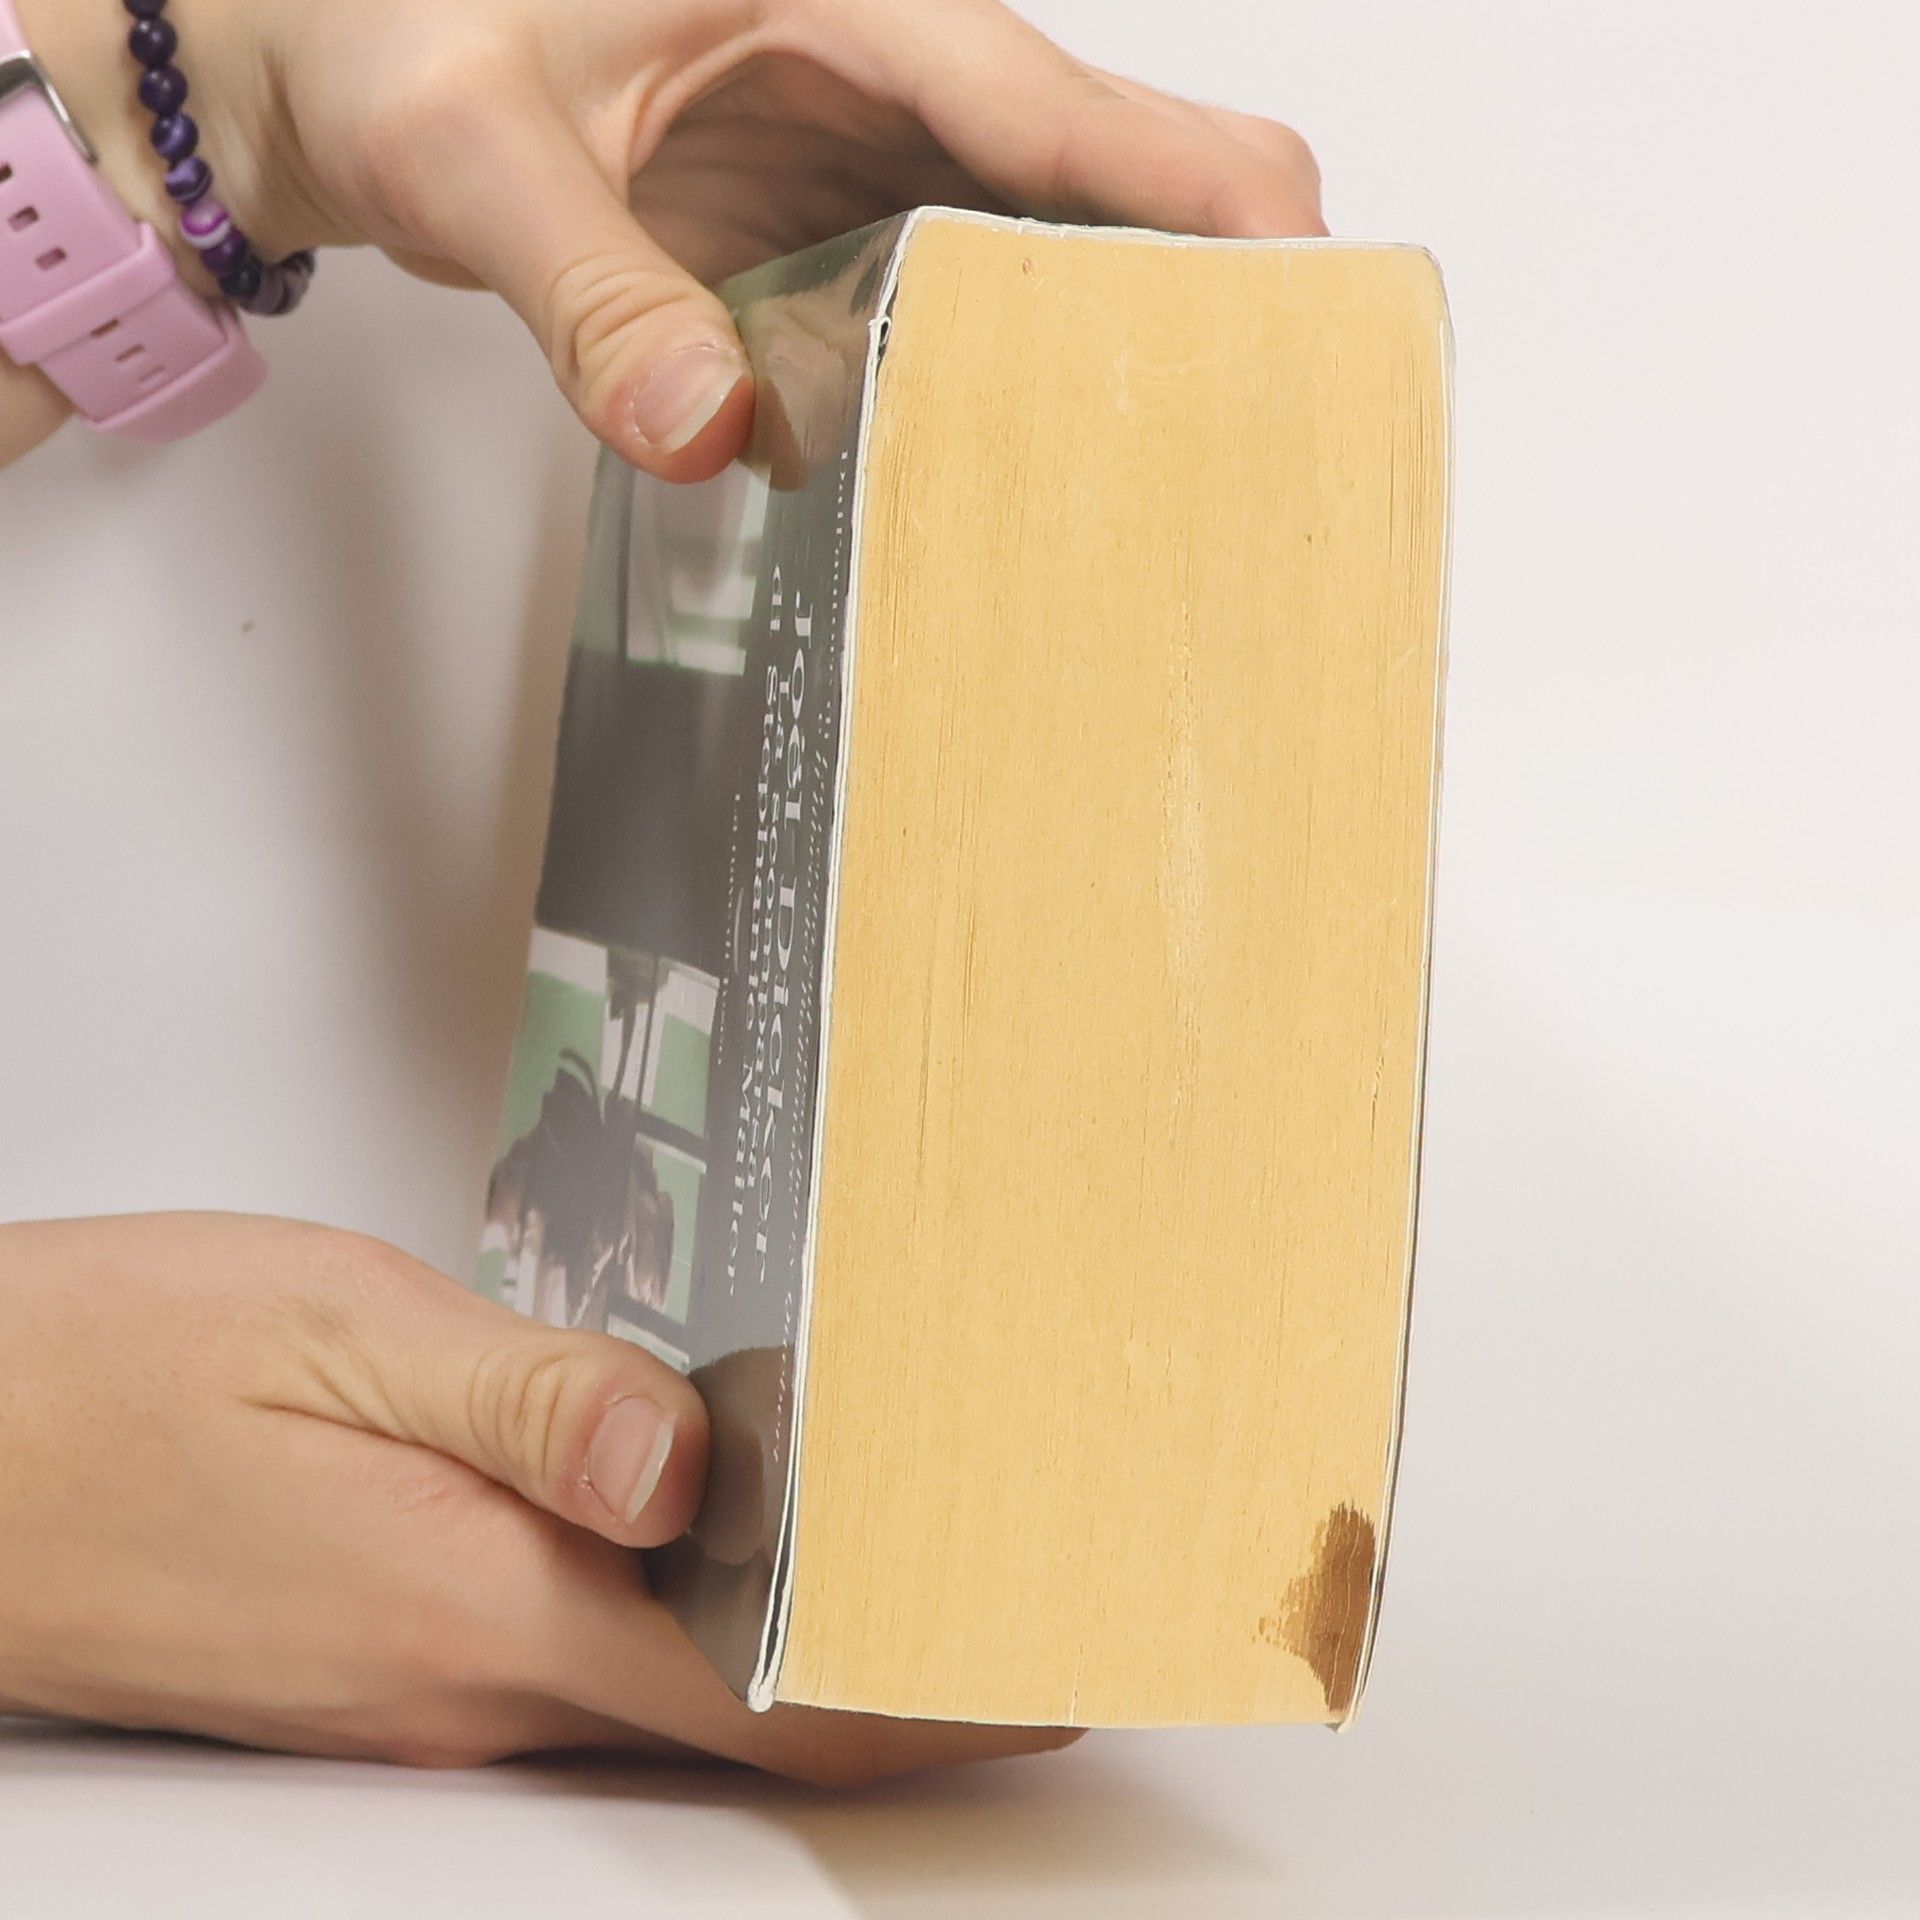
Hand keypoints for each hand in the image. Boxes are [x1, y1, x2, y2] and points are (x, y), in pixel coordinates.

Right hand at [0, 1214, 1074, 1778]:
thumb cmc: (111, 1369)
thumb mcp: (337, 1332)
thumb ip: (529, 1402)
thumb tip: (690, 1461)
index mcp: (477, 1597)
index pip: (760, 1694)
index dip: (924, 1702)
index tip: (1050, 1682)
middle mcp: (464, 1677)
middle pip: (735, 1709)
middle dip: (894, 1674)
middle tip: (1021, 1595)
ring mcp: (419, 1689)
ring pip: (662, 1689)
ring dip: (797, 1645)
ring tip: (917, 1558)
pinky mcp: (382, 1658)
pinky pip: (578, 1663)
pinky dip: (690, 1627)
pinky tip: (725, 1548)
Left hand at [14, 0, 1322, 473]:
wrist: (343, 60)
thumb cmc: (397, 32)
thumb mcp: (473, 150)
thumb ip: (589, 291)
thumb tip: (710, 425)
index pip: (1060, 103)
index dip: (1203, 197)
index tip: (1314, 292)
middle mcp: (883, 72)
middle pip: (1103, 185)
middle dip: (1182, 301)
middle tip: (1245, 444)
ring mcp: (866, 161)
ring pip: (1036, 268)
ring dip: (1076, 376)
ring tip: (1128, 500)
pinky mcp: (831, 237)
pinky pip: (943, 326)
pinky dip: (967, 402)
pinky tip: (967, 483)